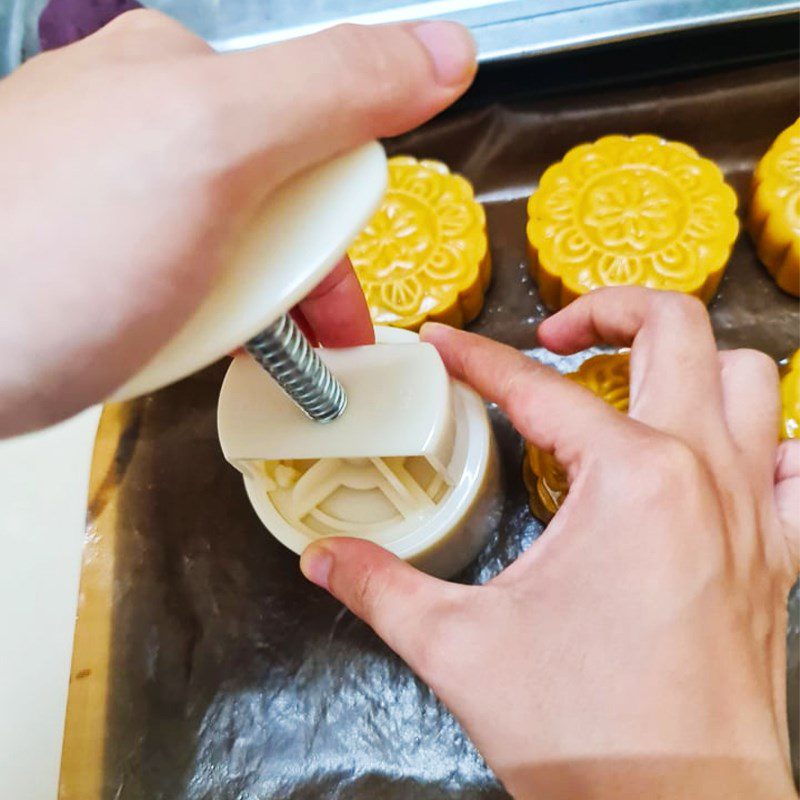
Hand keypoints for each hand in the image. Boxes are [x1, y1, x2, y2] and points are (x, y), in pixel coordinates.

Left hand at [0, 10, 476, 434]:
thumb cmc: (52, 258)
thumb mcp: (216, 151)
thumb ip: (337, 89)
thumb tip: (446, 44)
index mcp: (176, 71)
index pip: (319, 119)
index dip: (340, 212)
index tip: (334, 286)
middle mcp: (141, 117)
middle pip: (277, 186)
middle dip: (298, 268)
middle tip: (296, 335)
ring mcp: (114, 190)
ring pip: (234, 238)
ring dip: (252, 300)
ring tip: (221, 340)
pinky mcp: (90, 255)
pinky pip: (186, 276)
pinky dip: (202, 314)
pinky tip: (176, 337)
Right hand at [300, 287, 798, 799]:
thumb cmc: (581, 732)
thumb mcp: (455, 646)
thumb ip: (378, 586)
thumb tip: (320, 557)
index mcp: (629, 479)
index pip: (534, 392)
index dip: (476, 360)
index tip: (443, 346)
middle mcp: (703, 473)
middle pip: (673, 327)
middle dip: (604, 309)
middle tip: (554, 339)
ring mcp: (753, 510)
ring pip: (749, 377)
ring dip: (690, 359)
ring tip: (632, 382)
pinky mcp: (778, 554)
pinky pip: (793, 462)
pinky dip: (760, 437)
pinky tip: (717, 454)